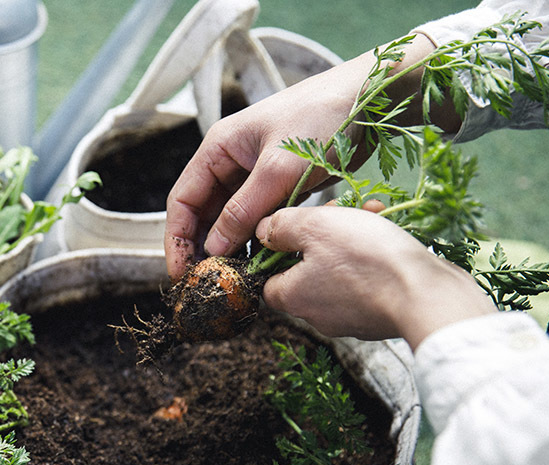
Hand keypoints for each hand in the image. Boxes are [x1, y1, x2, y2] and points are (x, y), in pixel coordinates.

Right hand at [164, 35, 450, 282]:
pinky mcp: (280, 183)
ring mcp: (256, 172)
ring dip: (229, 246)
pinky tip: (259, 263)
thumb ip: (244, 211)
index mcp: (219, 148)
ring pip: (231, 217)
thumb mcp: (279, 169)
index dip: (177, 239)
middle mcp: (232, 161)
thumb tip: (214, 248)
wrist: (371, 97)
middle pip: (203, 212)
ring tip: (232, 279)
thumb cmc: (322, 118)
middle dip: (201, 248)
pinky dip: (255, 239)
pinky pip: (258, 216)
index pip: (183, 199)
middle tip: (206, 284)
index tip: (181, 273)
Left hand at [255, 205, 495, 348]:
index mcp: (293, 298)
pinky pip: (367, 280)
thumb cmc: (367, 260)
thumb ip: (281, 227)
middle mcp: (317, 315)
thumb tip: (263, 231)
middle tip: (342, 211)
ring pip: (339, 270)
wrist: (427, 295)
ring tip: (372, 214)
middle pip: (306, 268)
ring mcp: (349, 318)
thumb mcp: (314, 227)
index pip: (267, 277)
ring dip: (352, 238)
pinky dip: (374, 256)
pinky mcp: (378, 315)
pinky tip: (389, 233)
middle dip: (323, 234)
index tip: (297, 225)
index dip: (278, 248)